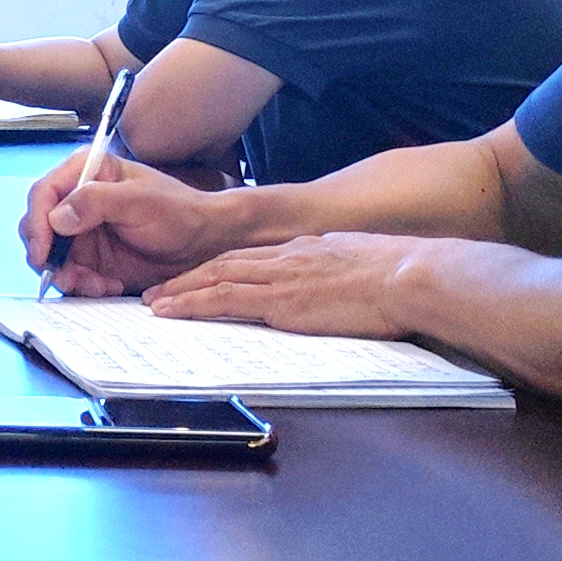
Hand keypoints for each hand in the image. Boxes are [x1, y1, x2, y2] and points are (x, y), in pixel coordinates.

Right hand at [15, 151, 277, 296]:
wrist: (206, 244)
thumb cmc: (180, 212)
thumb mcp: (141, 201)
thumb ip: (97, 202)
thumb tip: (57, 217)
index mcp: (87, 172)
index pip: (43, 193)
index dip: (36, 222)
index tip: (43, 251)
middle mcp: (78, 201)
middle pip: (38, 227)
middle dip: (48, 255)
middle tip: (67, 276)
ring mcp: (82, 232)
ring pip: (51, 256)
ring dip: (67, 275)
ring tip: (96, 285)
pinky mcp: (91, 259)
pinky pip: (70, 275)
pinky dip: (83, 286)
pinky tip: (108, 286)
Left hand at [139, 233, 433, 338]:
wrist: (407, 275)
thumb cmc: (398, 276)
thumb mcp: (360, 264)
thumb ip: (338, 270)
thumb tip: (335, 281)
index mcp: (305, 250)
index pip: (251, 256)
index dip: (220, 266)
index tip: (199, 275)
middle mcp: (284, 257)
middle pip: (223, 263)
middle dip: (189, 277)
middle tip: (160, 290)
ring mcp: (279, 276)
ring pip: (214, 278)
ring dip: (180, 290)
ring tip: (153, 302)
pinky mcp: (279, 299)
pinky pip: (223, 299)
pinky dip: (191, 303)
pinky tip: (170, 310)